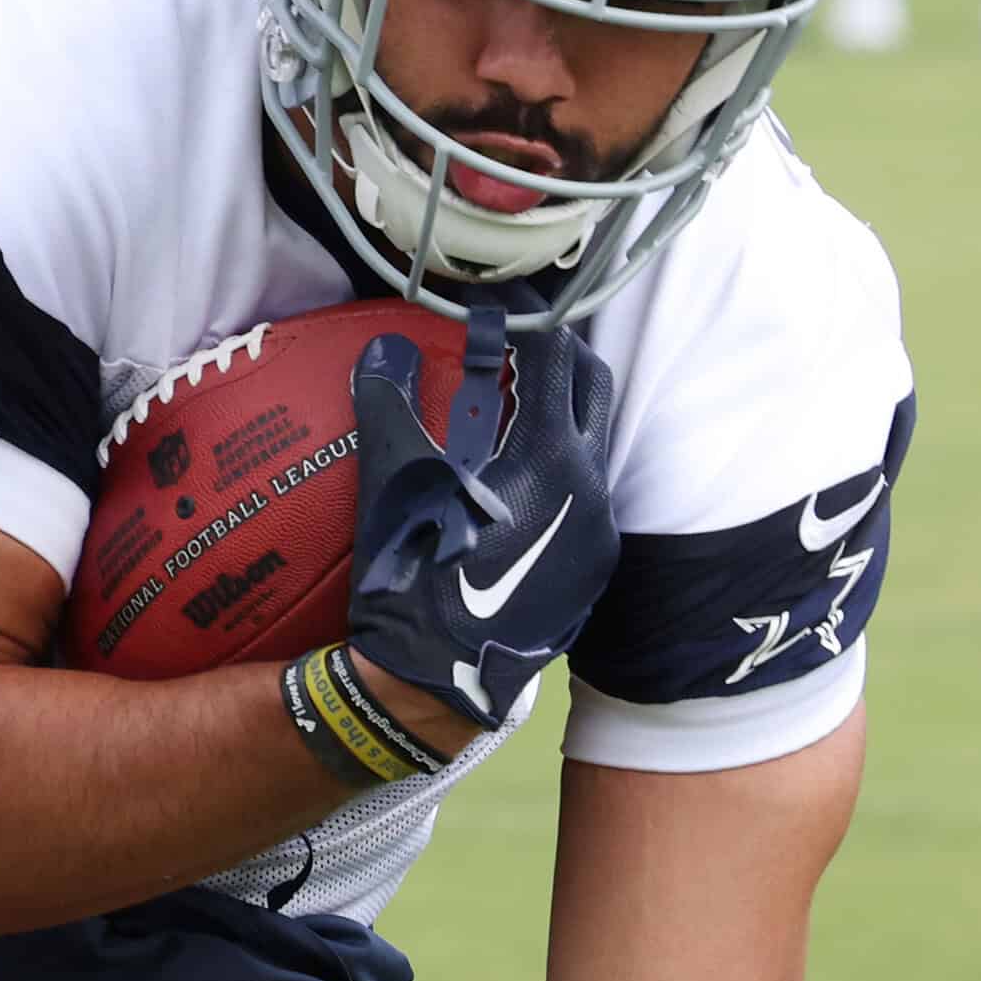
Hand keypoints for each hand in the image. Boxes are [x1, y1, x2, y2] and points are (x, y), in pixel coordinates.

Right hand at [345, 295, 618, 727]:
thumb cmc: (413, 579)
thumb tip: (382, 348)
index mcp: (549, 457)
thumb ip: (389, 406)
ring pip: (595, 439)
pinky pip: (586, 488)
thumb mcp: (393, 484)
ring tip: (513, 394)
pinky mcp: (593, 565)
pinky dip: (558, 458)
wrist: (440, 679)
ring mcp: (599, 530)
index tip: (496, 301)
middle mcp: (590, 487)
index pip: (553, 354)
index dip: (526, 316)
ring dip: (562, 407)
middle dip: (560, 349)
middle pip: (593, 385)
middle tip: (516, 335)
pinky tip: (513, 469)